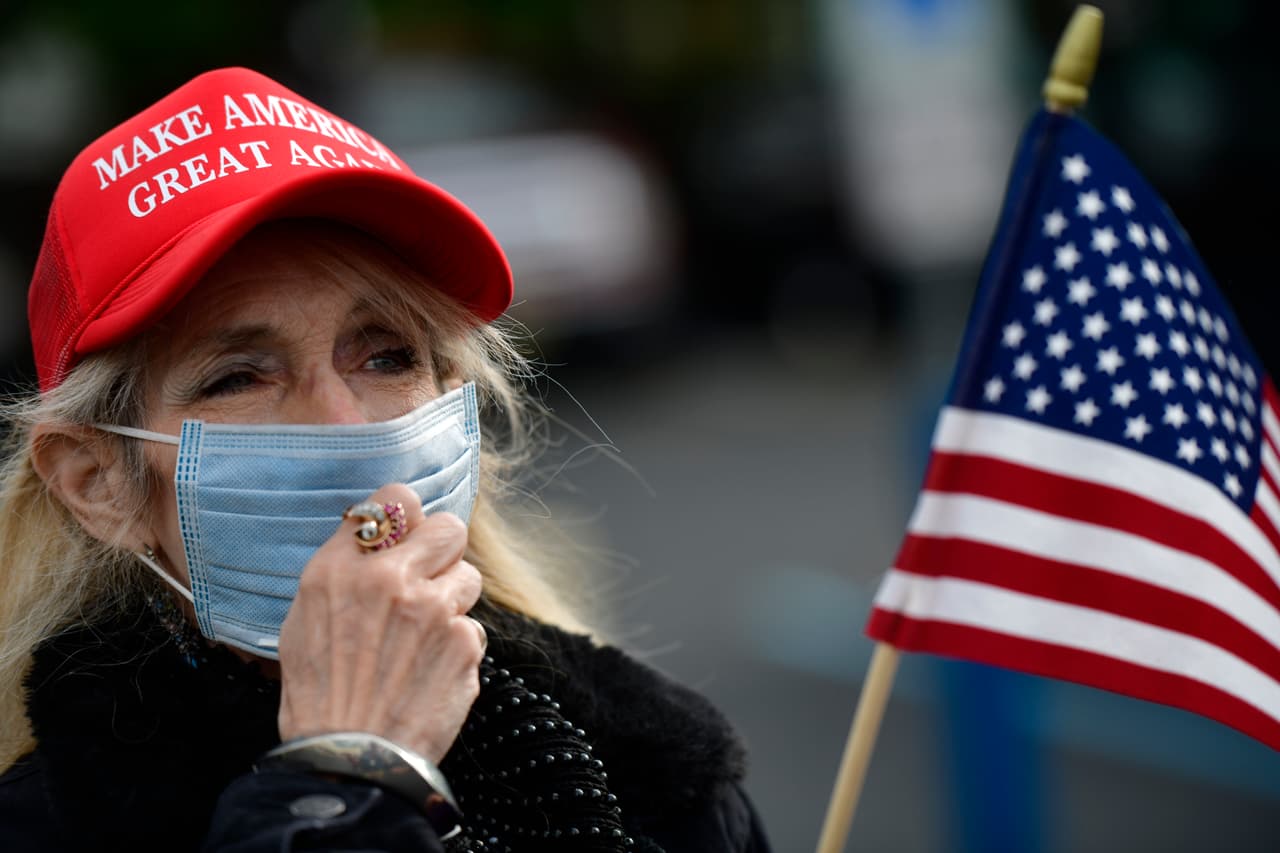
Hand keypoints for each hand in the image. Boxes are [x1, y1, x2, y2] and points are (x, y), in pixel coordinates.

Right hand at [276, 484, 484, 762]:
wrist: (348, 760)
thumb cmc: (320, 696)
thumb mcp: (304, 621)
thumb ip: (344, 573)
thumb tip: (378, 540)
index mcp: (339, 569)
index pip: (393, 499)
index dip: (407, 517)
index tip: (407, 535)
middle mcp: (387, 580)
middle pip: (449, 527)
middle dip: (443, 551)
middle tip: (429, 579)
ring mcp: (432, 610)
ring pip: (468, 577)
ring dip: (452, 602)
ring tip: (423, 638)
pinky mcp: (463, 644)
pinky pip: (473, 628)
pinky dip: (457, 648)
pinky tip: (430, 672)